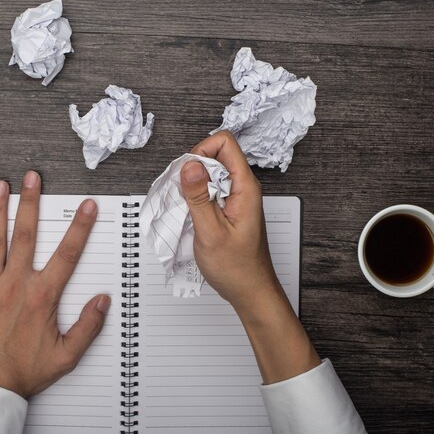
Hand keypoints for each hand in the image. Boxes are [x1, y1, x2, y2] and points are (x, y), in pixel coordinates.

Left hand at [0, 172, 110, 398]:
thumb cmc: (24, 371)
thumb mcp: (67, 355)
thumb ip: (88, 326)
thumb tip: (102, 301)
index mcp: (42, 297)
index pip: (67, 254)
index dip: (80, 227)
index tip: (87, 207)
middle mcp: (15, 285)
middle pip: (26, 234)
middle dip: (30, 202)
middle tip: (32, 178)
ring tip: (1, 185)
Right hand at [180, 131, 278, 311]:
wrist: (249, 291)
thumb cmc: (236, 268)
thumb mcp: (211, 232)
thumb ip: (199, 197)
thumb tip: (190, 165)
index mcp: (245, 187)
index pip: (224, 142)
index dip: (201, 151)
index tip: (187, 174)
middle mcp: (243, 188)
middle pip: (215, 155)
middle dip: (193, 168)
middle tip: (184, 194)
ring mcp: (236, 198)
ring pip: (210, 173)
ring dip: (193, 185)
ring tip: (186, 208)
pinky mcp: (228, 208)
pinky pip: (210, 191)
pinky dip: (196, 198)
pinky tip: (191, 216)